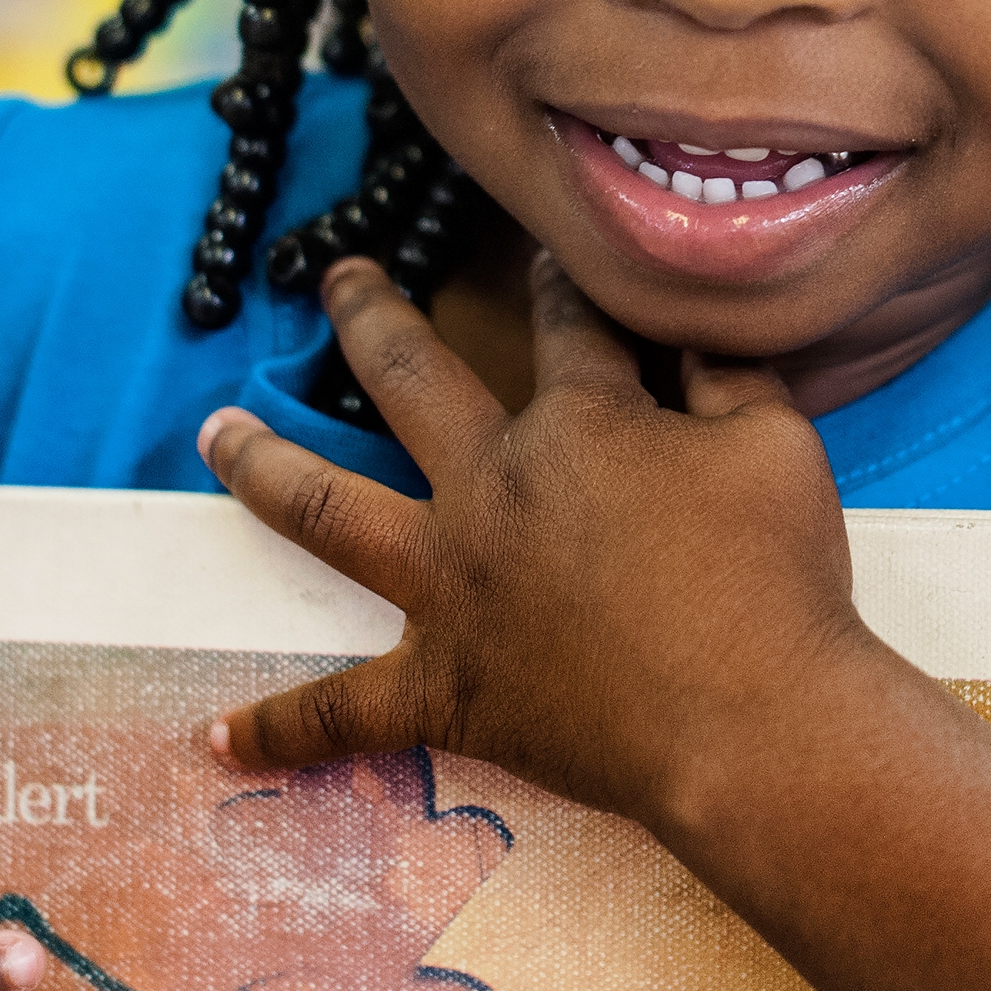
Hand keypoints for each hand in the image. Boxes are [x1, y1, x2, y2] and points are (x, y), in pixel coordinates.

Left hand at [199, 253, 867, 831]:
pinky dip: (279, 729)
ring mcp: (453, 589)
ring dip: (262, 466)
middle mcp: (491, 489)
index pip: (563, 323)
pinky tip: (214, 736)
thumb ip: (731, 371)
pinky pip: (343, 713)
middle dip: (370, 316)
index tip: (544, 254)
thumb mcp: (777, 440)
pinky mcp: (445, 690)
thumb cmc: (776, 578)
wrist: (758, 725)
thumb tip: (698, 328)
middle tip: (337, 280)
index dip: (557, 280)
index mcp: (578, 422)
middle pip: (409, 378)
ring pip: (328, 512)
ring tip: (212, 433)